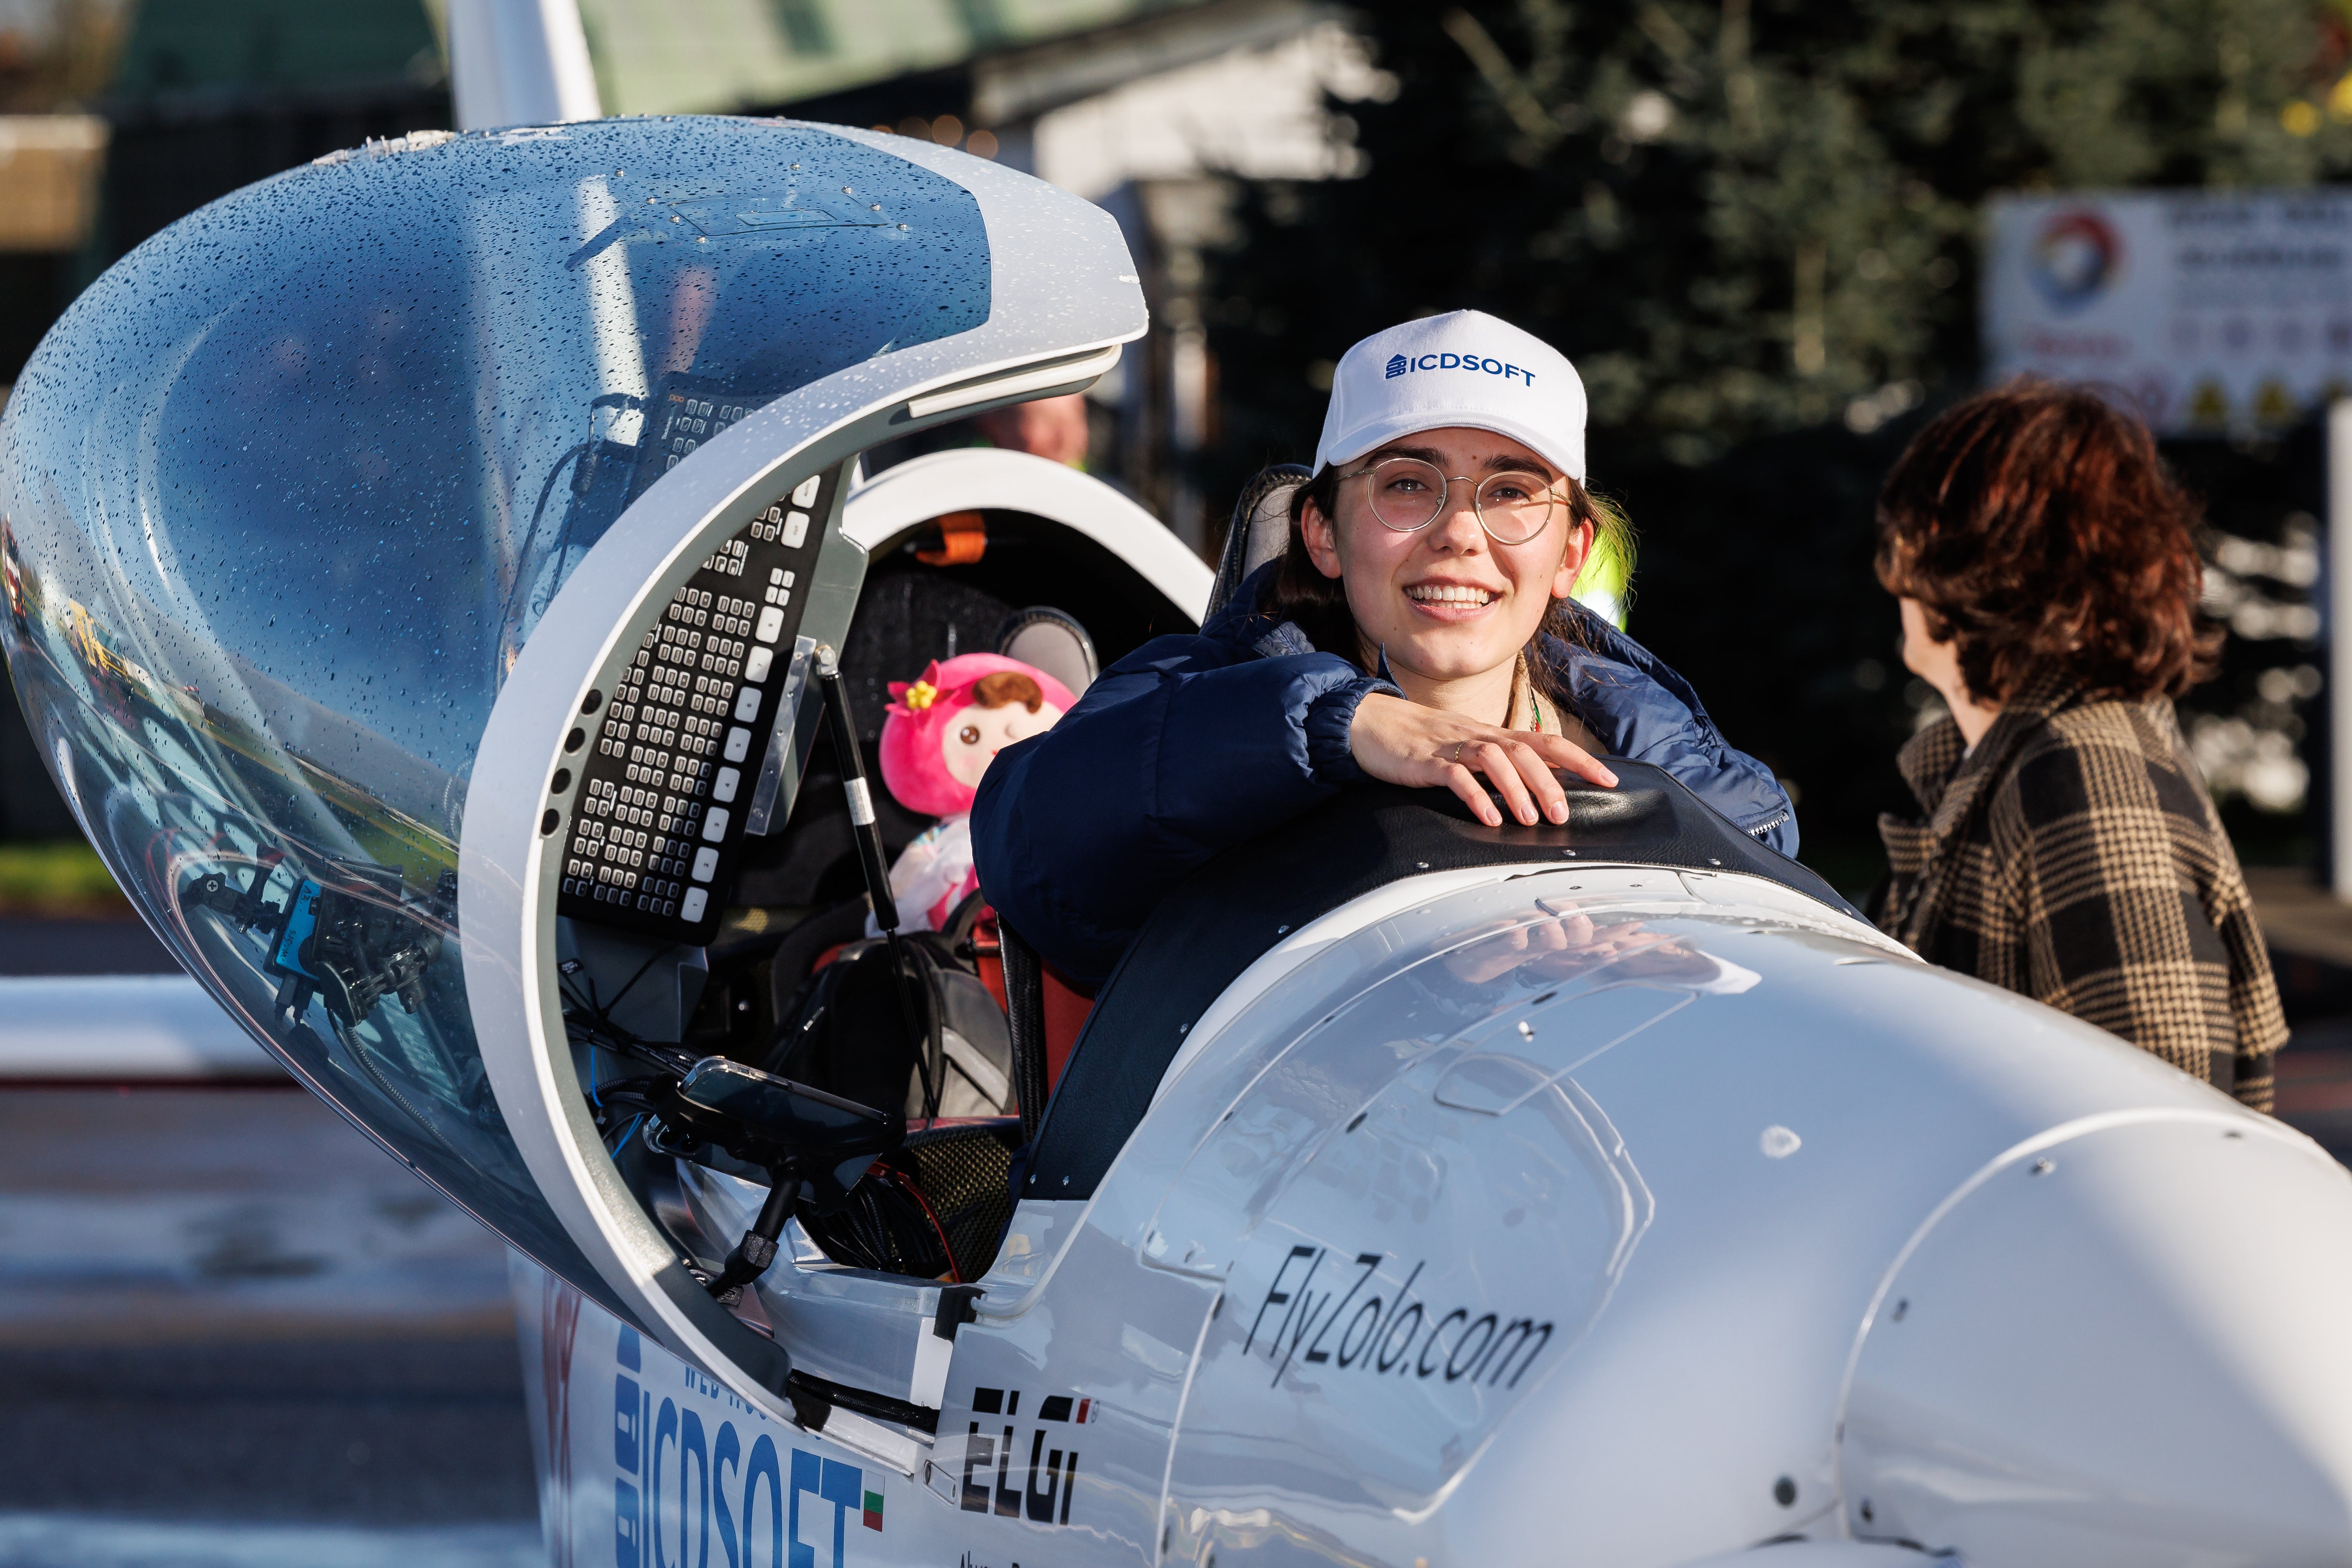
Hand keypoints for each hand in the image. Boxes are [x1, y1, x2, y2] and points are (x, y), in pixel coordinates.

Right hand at [1348, 693, 1616, 827]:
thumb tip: (1532, 790)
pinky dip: (1475, 797)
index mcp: (1490, 735)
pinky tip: (1488, 817)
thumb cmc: (1418, 741)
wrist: (1367, 723)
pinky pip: (1455, 777)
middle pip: (1524, 751)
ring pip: (1494, 759)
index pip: (1544, 742)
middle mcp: (1477, 736)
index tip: (1608, 778)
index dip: (1578, 759)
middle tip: (1563, 813)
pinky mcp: (1425, 762)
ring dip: (1517, 789)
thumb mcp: (1463, 749)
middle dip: (1550, 781)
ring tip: (1530, 818)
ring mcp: (1451, 747)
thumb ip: (1494, 766)